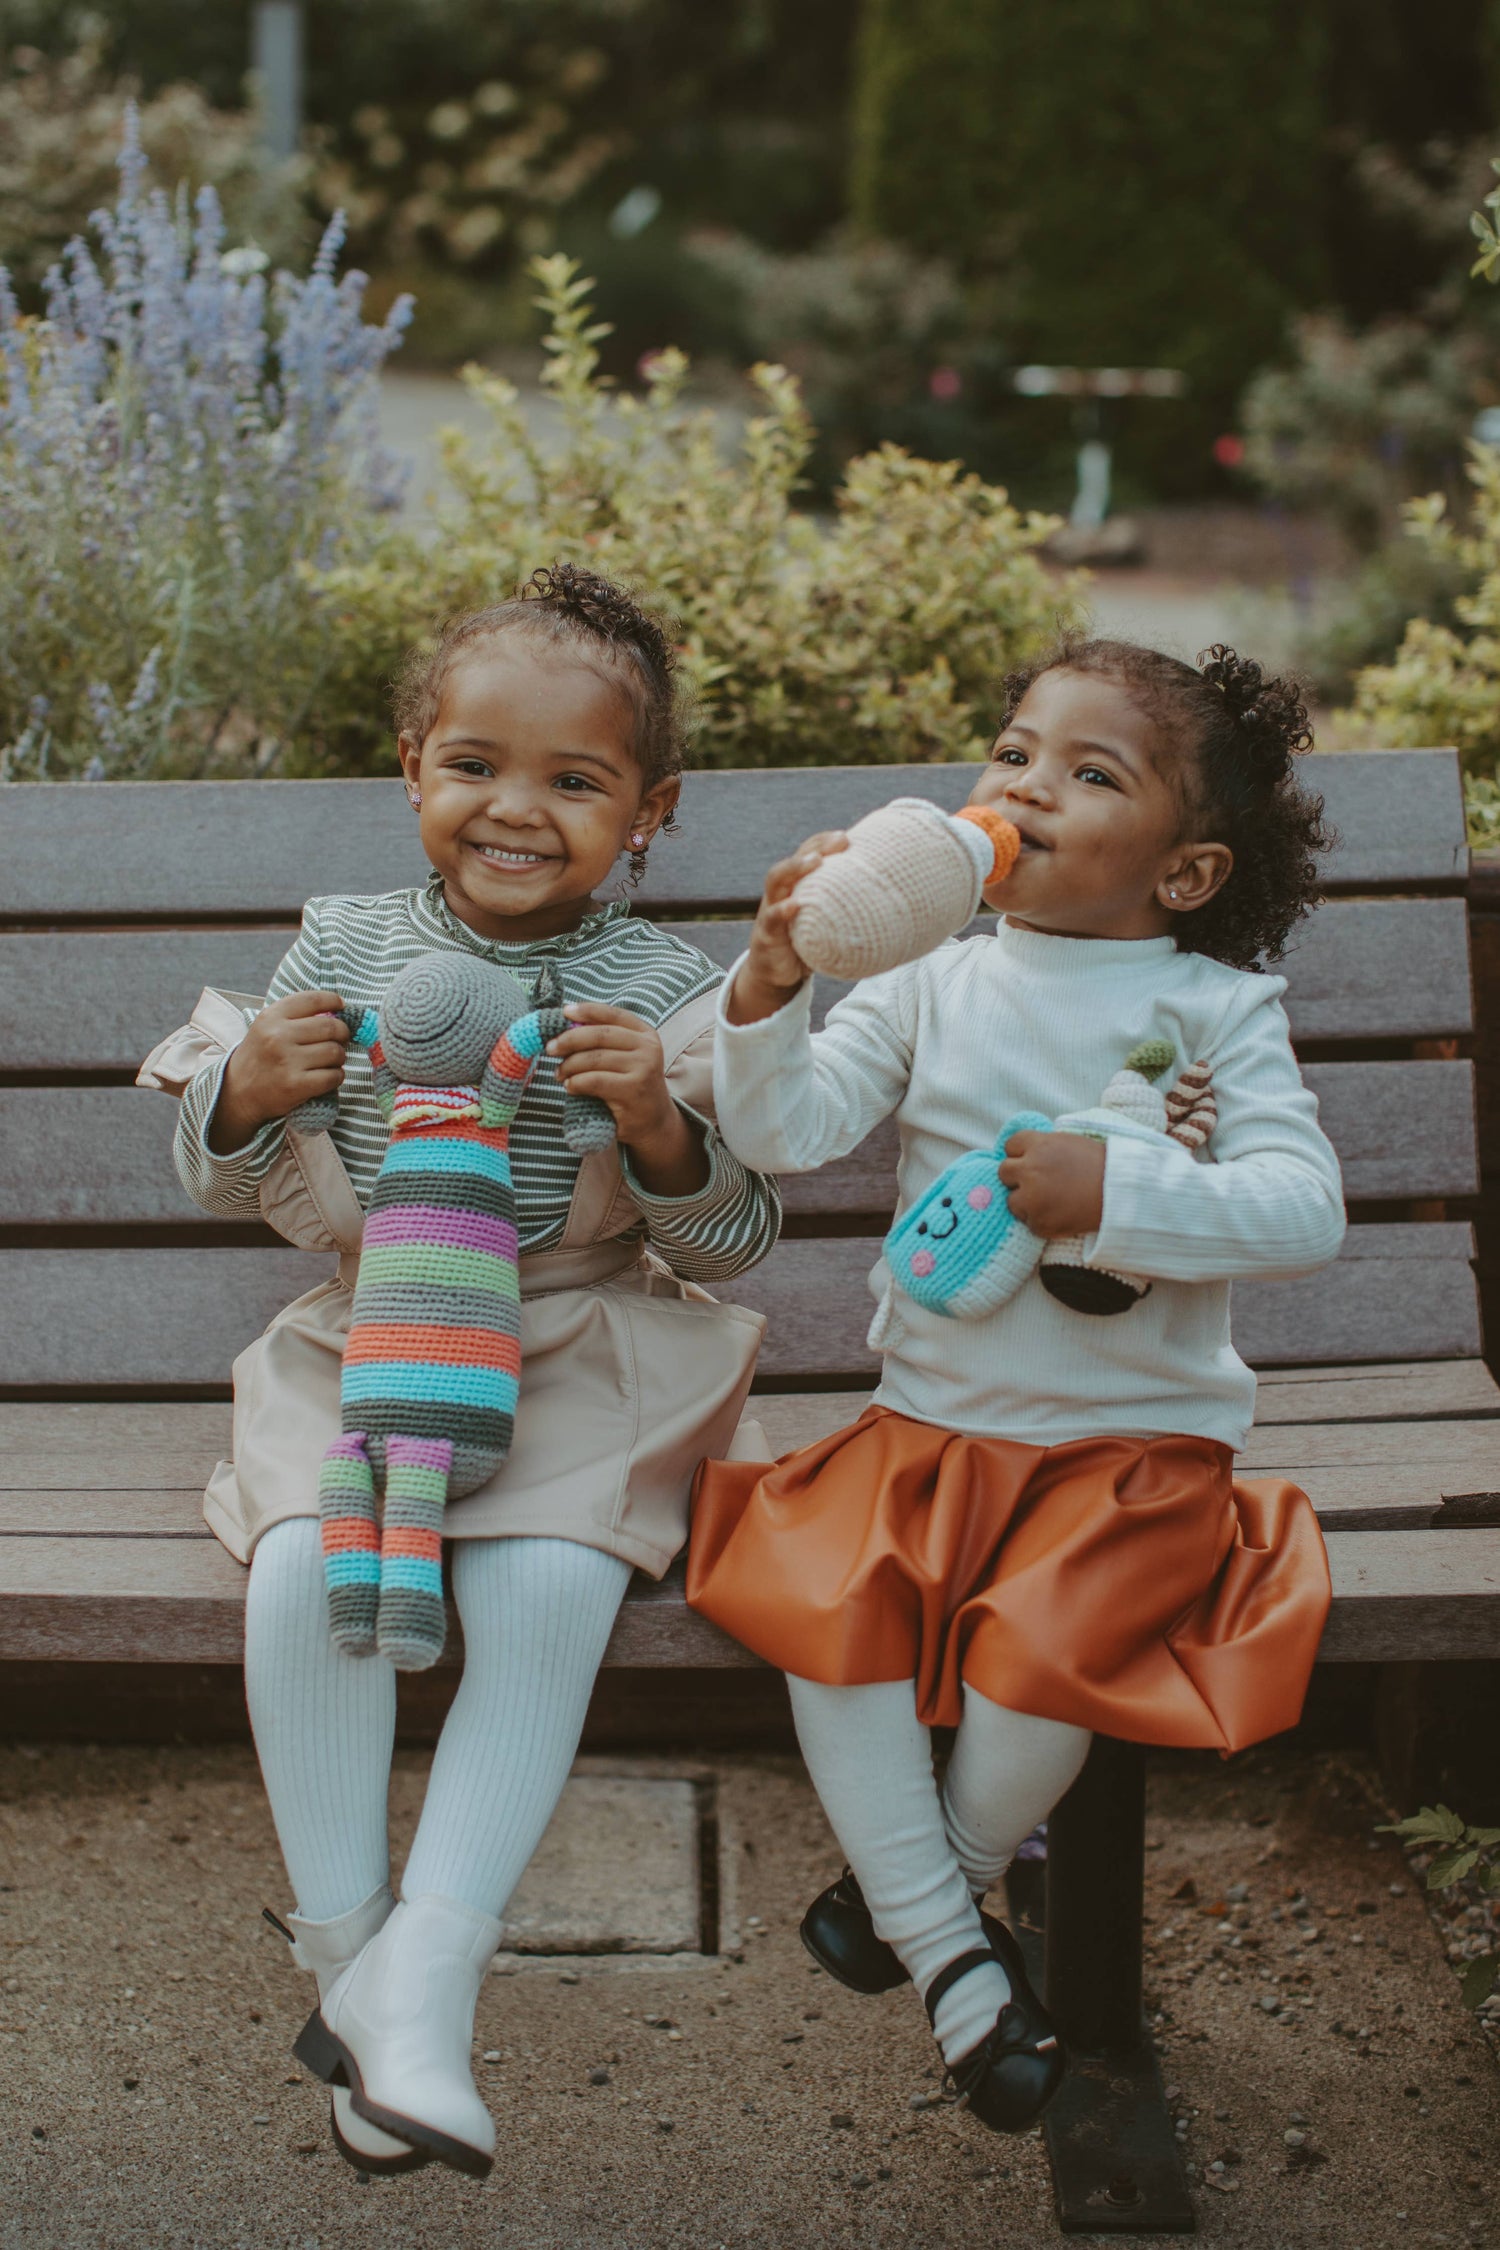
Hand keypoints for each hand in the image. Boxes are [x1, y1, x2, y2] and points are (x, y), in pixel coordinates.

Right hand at [209, 991, 349, 1152]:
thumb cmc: (260, 1056)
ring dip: (339, 1057)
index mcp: (272, 1017)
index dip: (334, 1000)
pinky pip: (333, 1076)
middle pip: (331, 1027)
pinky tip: (327, 1076)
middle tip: (340, 1040)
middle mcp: (278, 1036)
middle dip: (342, 1034)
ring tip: (329, 1061)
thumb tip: (337, 1011)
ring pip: (335, 1052)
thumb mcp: (267, 1027)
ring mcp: (286, 1061)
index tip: (341, 1006)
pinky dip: (336, 1076)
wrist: (237, 1092)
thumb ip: (296, 1016)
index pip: (313, 1000)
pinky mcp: (295, 1085)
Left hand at [547, 1002, 708, 1195]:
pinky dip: (575, 1082)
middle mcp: (647, 1048)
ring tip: (559, 1074)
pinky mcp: (632, 1090)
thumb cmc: (630, 1085)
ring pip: (593, 1059)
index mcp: (645, 1034)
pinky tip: (570, 1087)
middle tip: (550, 1048)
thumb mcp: (626, 1057)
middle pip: (599, 1035)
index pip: (613, 1014)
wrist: (654, 1122)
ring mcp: (642, 1069)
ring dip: (569, 1066)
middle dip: (569, 1039)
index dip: (588, 1010)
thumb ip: (604, 1041)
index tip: (565, 1012)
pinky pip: (593, 1080)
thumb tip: (567, 1023)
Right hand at [726, 830, 849, 1023]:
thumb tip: (892, 900)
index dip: (825, 842)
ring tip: (815, 861)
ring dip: (795, 867)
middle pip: (795, 857)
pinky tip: (793, 906)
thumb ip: (847, 907)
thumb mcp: (828, 921)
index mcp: (797, 884)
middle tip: (840, 840)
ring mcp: (770, 909)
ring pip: (776, 880)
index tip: (847, 837)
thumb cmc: (808, 941)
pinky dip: (781, 911)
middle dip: (815, 847)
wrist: (779, 972)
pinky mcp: (766, 933)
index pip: (808, 853)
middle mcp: (782, 891)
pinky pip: (771, 919)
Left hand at [998, 1130, 1105, 1238]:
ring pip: (1012, 1201)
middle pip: (1004, 1172)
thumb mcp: (1068, 1142)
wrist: (1122, 1193)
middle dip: (1018, 1178)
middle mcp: (1030, 1169)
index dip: (1021, 1154)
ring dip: (1026, 1202)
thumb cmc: (1100, 1165)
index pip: (1010, 1146)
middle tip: (1038, 1184)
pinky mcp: (1039, 1222)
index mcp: (1039, 1145)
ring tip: (1052, 1202)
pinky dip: (1041, 1221)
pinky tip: (1061, 1214)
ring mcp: (1032, 1198)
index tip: (1031, 1162)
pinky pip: (1029, 1223)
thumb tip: (1021, 1153)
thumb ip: (1042, 1146)